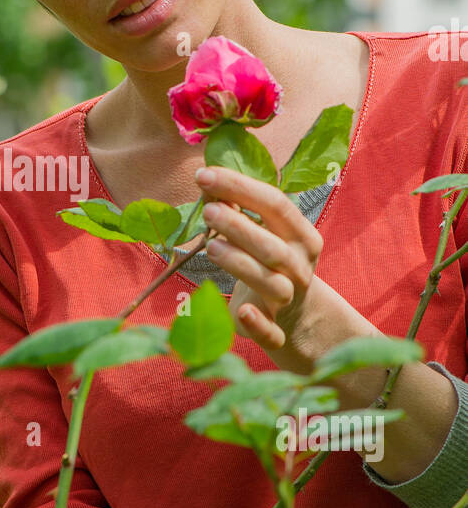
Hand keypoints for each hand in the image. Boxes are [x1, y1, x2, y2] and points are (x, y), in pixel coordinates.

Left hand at [195, 165, 324, 360]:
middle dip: (239, 226)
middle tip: (207, 210)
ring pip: (271, 284)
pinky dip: (257, 325)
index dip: (241, 187)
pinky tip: (241, 312)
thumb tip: (209, 182)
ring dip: (241, 264)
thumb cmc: (269, 261)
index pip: (276, 204)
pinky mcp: (275, 331)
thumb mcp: (263, 233)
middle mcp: (299, 267)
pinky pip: (271, 333)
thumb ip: (240, 210)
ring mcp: (289, 300)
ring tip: (210, 246)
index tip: (205, 174)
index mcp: (301, 236)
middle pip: (272, 246)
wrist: (295, 314)